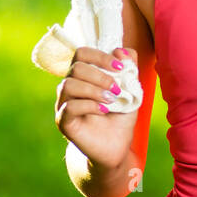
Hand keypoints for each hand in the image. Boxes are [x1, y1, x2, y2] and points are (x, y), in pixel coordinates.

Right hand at [55, 46, 138, 169]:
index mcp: (84, 76)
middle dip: (100, 75)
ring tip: (111, 100)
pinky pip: (69, 107)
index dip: (100, 56)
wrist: (118, 146)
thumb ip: (130, 69)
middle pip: (76, 68)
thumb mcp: (132, 90)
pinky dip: (89, 105)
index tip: (120, 67)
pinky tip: (104, 111)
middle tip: (116, 88)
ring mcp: (64, 104)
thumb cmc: (121, 116)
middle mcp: (70, 87)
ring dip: (94, 90)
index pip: (82, 54)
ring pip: (68, 85)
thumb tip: (122, 50)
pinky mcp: (64, 122)